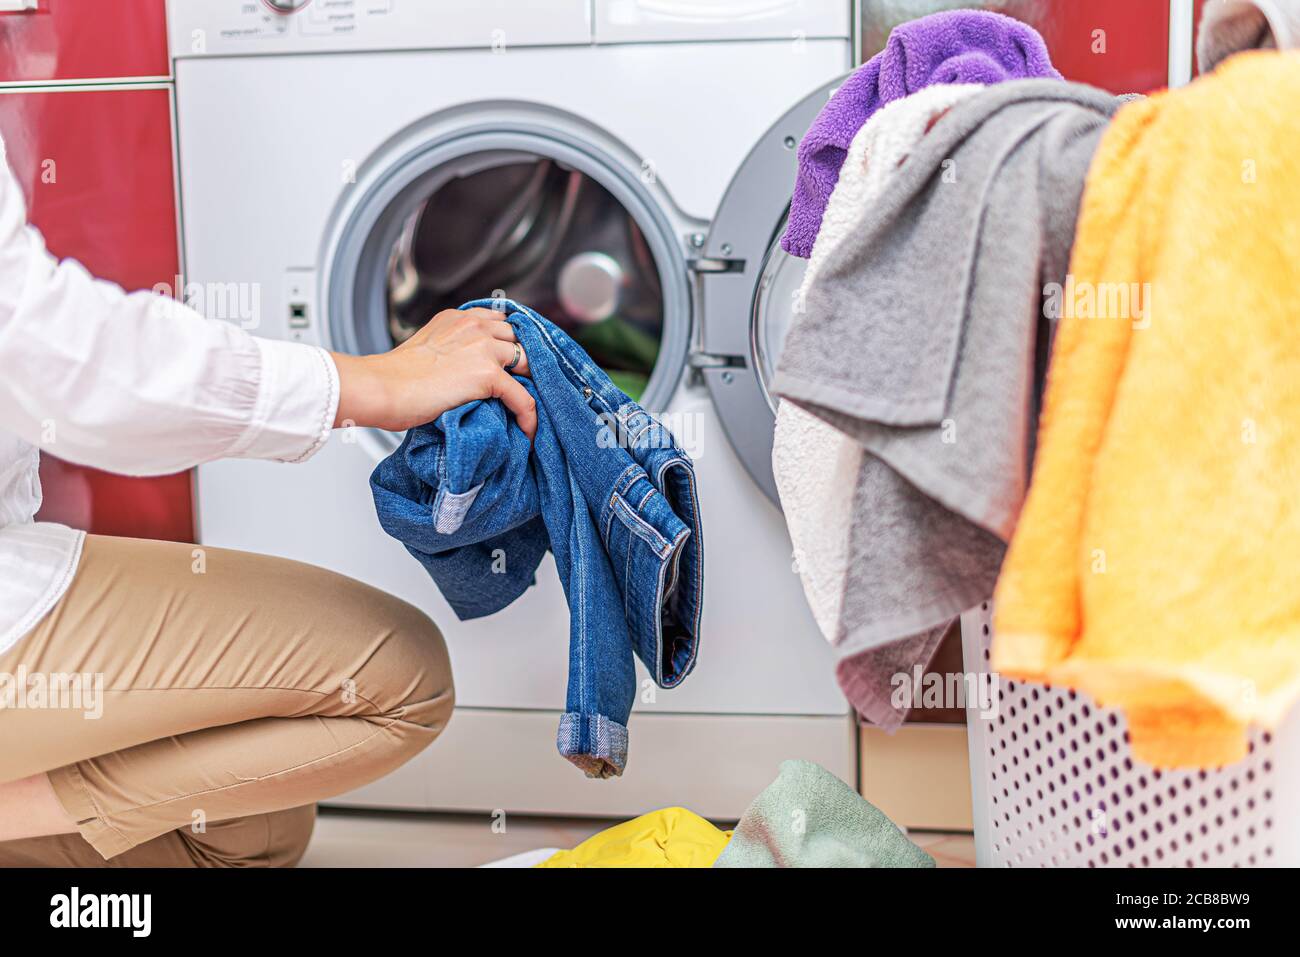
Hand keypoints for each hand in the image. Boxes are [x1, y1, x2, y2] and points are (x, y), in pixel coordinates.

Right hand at [331, 307, 535, 438]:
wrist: (381, 387)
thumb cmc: (394, 378)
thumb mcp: (427, 350)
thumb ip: (453, 350)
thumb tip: (467, 374)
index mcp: (460, 318)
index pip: (504, 322)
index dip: (516, 343)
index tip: (521, 365)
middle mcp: (475, 325)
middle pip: (522, 339)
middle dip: (529, 363)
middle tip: (533, 388)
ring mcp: (483, 347)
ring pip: (529, 363)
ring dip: (535, 386)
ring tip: (532, 409)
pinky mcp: (487, 373)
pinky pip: (523, 397)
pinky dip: (529, 417)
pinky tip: (527, 431)